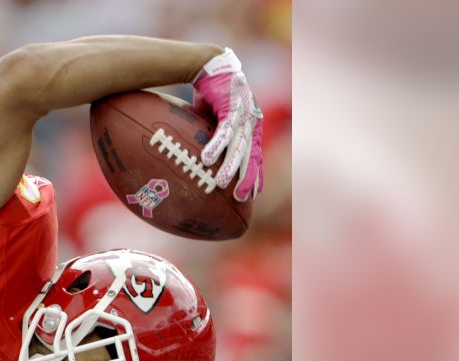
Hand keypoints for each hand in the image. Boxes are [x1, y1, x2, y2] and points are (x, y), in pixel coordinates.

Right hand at [192, 48, 263, 200]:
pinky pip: (224, 130)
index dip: (255, 175)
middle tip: (242, 198)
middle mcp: (252, 121)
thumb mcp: (216, 120)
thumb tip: (203, 160)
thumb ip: (215, 138)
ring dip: (230, 165)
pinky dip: (216, 145)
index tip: (253, 195)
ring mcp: (243, 113)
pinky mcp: (231, 106)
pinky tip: (209, 159)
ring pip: (238, 144)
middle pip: (251, 154)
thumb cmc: (210, 95)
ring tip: (222, 184)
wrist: (209, 65)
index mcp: (251, 126)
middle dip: (247, 177)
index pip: (255, 155)